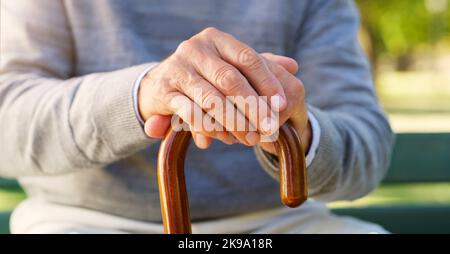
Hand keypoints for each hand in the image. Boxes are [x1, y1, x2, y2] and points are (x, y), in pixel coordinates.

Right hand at [143, 52, 311, 153]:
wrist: (158, 84)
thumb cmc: (203, 76)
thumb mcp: (230, 66)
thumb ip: (260, 66)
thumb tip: (293, 66)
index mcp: (216, 39)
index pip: (248, 58)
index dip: (268, 82)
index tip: (282, 105)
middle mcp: (195, 49)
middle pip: (231, 80)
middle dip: (253, 107)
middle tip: (270, 129)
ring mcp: (178, 69)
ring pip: (212, 100)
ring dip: (234, 123)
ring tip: (251, 139)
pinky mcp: (163, 91)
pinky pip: (192, 114)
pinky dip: (210, 129)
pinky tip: (225, 139)